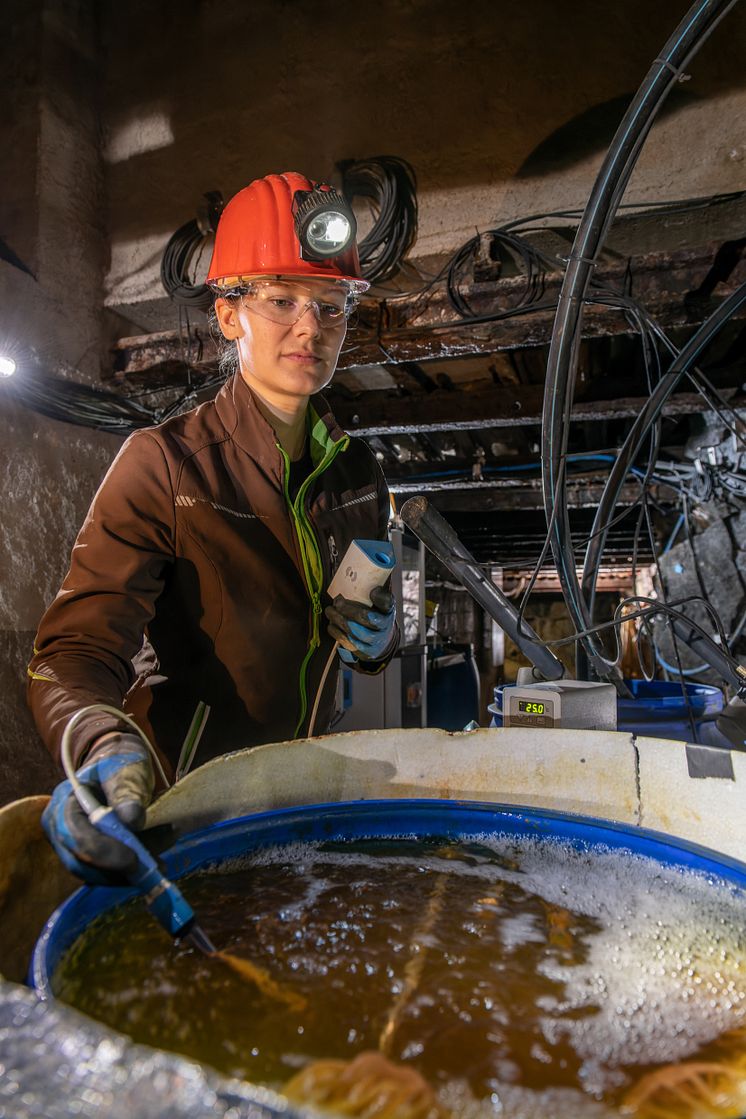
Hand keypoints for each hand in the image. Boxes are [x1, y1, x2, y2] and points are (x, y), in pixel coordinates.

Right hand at [42, 733, 154, 884]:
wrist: (120, 765)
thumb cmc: (120, 763)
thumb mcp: (126, 769)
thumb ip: (127, 792)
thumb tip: (132, 822)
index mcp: (63, 802)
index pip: (74, 834)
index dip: (101, 851)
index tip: (133, 859)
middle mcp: (61, 829)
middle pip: (82, 861)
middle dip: (120, 867)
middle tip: (156, 864)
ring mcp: (73, 845)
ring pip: (97, 872)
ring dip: (131, 870)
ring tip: (162, 855)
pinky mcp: (91, 856)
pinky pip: (108, 872)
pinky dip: (133, 868)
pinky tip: (156, 857)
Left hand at [325, 586, 396, 662]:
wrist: (382, 640)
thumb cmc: (377, 616)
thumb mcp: (379, 604)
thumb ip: (375, 594)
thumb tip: (368, 583)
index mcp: (389, 612)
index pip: (387, 603)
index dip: (379, 597)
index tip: (371, 591)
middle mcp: (385, 628)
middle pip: (366, 618)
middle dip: (349, 609)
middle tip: (337, 602)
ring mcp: (376, 642)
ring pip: (356, 632)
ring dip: (339, 620)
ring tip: (330, 611)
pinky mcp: (366, 653)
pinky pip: (349, 643)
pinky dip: (337, 633)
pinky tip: (331, 625)